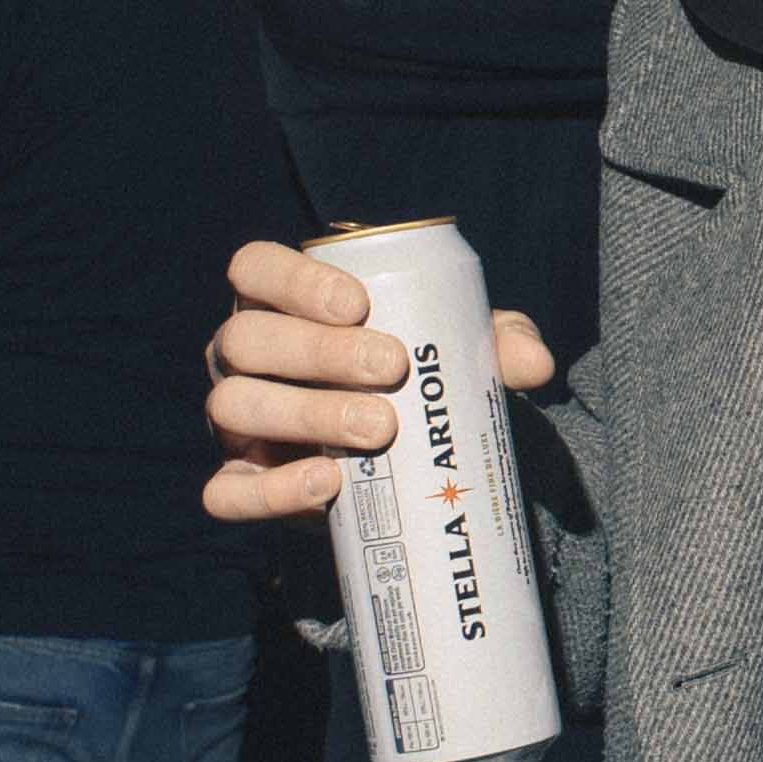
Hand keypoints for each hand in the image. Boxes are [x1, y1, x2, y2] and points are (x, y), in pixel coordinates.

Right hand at [202, 236, 557, 522]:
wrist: (401, 463)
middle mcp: (243, 355)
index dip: (293, 279)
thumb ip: (494, 341)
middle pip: (247, 338)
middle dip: (315, 349)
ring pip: (233, 406)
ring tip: (379, 428)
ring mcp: (234, 421)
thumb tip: (535, 363)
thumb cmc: (419, 380)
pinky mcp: (239, 485)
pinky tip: (327, 483)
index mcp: (280, 303)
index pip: (254, 269)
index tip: (358, 303)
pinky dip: (271, 491)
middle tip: (390, 368)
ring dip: (304, 413)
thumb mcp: (455, 351)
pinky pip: (226, 493)